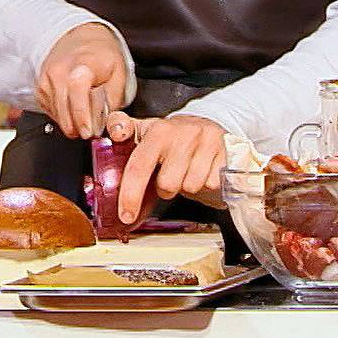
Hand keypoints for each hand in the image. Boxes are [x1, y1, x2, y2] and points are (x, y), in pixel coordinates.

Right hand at [35, 22, 128, 137]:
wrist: (77, 40)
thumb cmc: (100, 56)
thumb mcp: (120, 73)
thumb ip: (113, 100)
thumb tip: (105, 123)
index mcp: (82, 64)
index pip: (77, 89)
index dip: (82, 114)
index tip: (89, 131)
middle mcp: (59, 72)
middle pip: (65, 111)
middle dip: (80, 127)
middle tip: (94, 127)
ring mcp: (46, 82)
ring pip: (58, 117)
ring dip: (73, 122)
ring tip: (85, 109)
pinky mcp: (39, 91)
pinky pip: (52, 114)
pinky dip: (65, 116)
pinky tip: (73, 105)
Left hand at [106, 112, 228, 225]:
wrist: (206, 123)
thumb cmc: (169, 136)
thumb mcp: (143, 131)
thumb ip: (121, 137)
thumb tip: (111, 153)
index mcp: (156, 130)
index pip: (139, 166)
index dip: (130, 194)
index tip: (126, 215)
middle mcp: (181, 133)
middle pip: (167, 185)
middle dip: (165, 189)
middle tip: (167, 178)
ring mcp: (205, 141)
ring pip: (190, 187)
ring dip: (185, 187)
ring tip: (185, 173)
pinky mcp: (225, 151)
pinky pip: (211, 185)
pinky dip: (205, 184)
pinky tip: (202, 171)